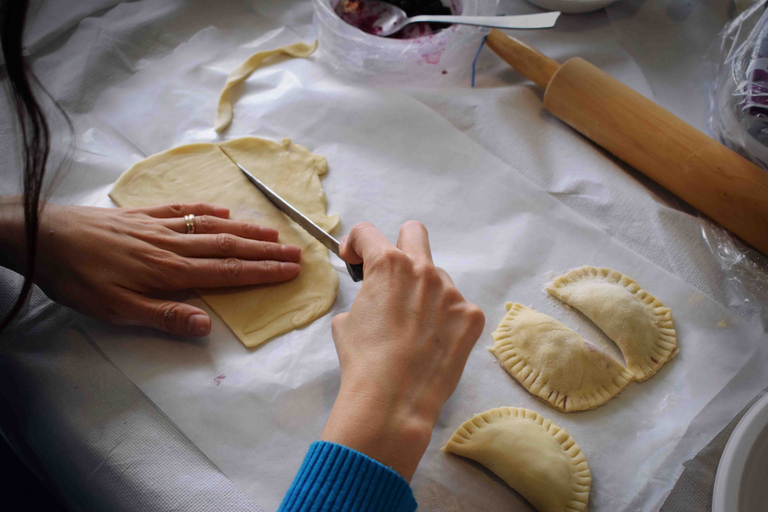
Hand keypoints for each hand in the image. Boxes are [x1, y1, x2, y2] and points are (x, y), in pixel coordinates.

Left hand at [1, 199, 300, 335]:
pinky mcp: (142, 215)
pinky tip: (222, 212)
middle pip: (228, 247)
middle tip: (296, 251)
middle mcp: (172, 245)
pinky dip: (207, 211)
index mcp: (170, 271)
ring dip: (245, 230)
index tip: (290, 270)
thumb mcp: (115, 310)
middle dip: (265, 251)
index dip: (262, 272)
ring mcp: (158, 226)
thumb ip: (162, 316)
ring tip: (273, 232)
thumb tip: (207, 327)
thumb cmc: (78, 279)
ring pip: (211, 227)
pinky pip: (183, 210)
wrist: (43, 237)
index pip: (227, 272)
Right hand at [321, 221, 484, 480]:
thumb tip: (373, 300)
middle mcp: (423, 270)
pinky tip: (432, 344)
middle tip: (392, 275)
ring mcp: (451, 292)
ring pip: (437, 279)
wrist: (394, 401)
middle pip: (414, 233)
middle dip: (398, 245)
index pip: (367, 233)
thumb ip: (363, 297)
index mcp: (388, 265)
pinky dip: (444, 320)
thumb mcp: (346, 322)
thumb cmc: (363, 361)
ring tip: (413, 330)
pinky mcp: (471, 316)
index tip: (354, 260)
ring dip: (424, 294)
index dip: (355, 244)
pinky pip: (455, 308)